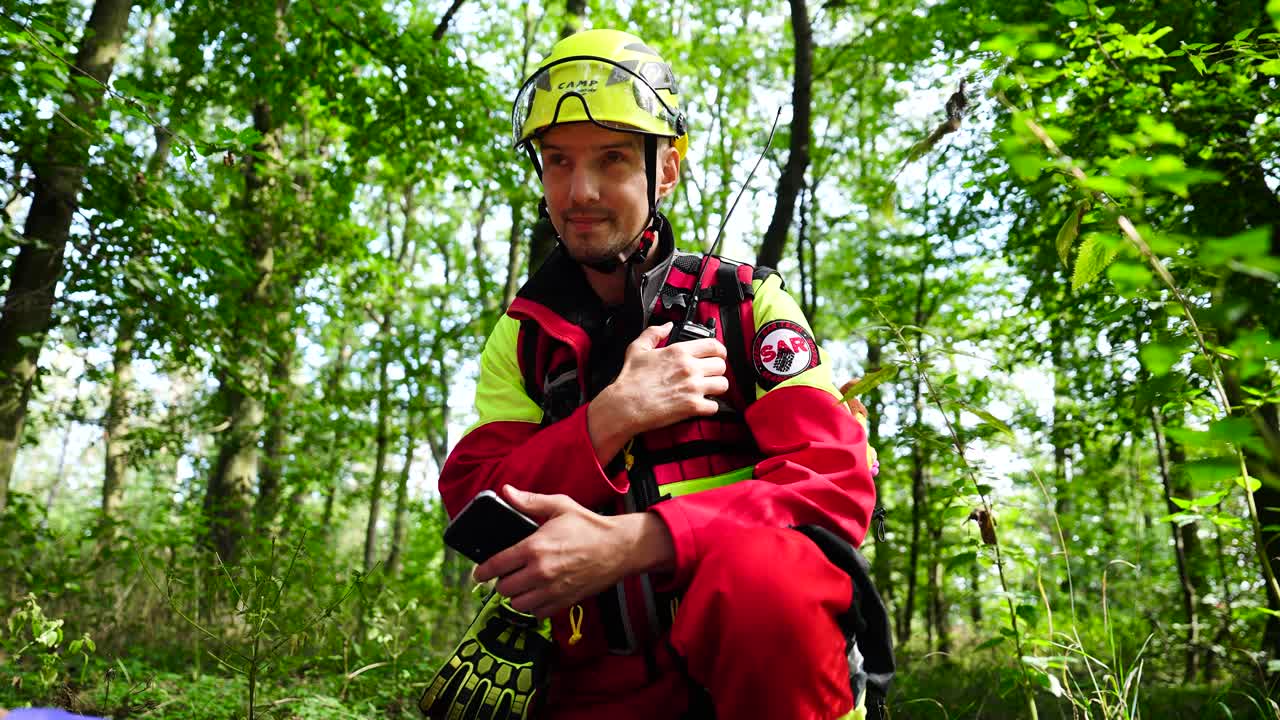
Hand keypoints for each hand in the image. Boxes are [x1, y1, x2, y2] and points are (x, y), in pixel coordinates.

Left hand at [473, 486, 673, 617]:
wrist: (620, 548)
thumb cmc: (590, 525)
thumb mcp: (560, 506)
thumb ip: (530, 501)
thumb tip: (505, 491)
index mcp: (534, 547)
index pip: (496, 565)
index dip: (482, 571)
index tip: (479, 572)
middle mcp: (540, 572)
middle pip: (504, 588)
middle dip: (502, 582)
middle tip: (508, 574)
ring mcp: (552, 590)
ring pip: (518, 604)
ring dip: (517, 596)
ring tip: (522, 585)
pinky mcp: (565, 602)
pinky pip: (537, 613)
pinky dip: (534, 606)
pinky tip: (538, 594)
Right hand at [587, 322, 728, 460]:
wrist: (625, 406)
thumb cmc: (630, 381)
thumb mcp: (637, 349)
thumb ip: (654, 333)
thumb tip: (667, 326)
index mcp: (679, 351)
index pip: (714, 345)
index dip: (719, 350)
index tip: (716, 355)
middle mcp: (689, 368)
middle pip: (722, 365)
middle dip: (717, 370)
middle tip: (709, 374)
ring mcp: (693, 387)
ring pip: (723, 384)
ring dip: (717, 387)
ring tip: (707, 389)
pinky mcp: (693, 406)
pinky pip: (715, 406)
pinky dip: (710, 407)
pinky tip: (701, 405)